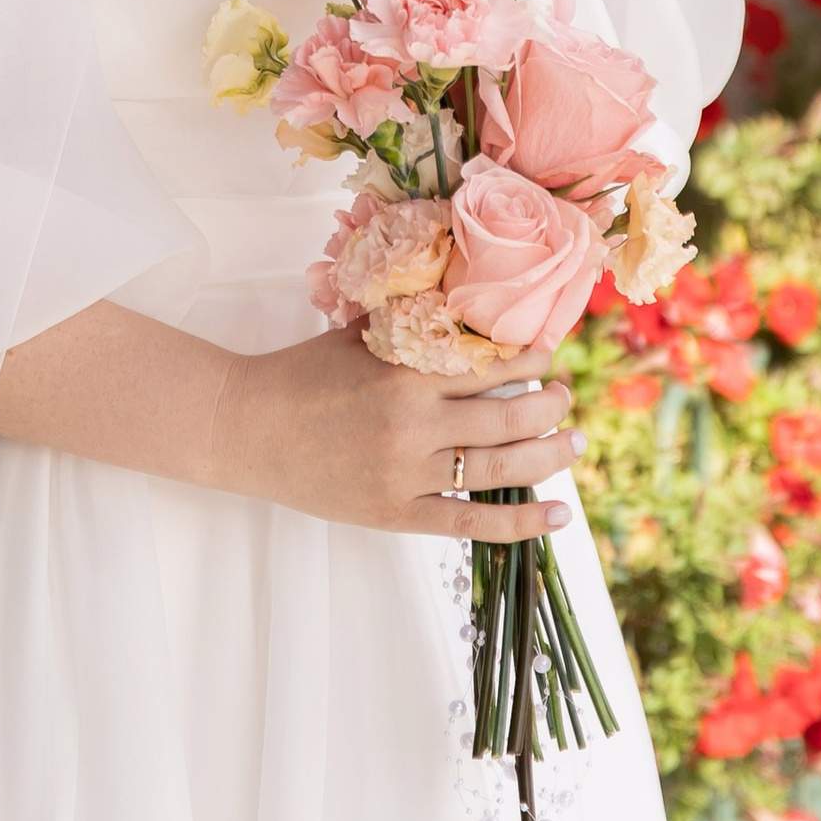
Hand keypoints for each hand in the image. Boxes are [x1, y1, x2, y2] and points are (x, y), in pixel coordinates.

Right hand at [207, 326, 580, 541]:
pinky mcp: (397, 514)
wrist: (247, 428)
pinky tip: (558, 516)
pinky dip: (520, 522)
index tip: (550, 355)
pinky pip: (471, 522)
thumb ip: (408, 321)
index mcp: (404, 373)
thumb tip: (461, 299)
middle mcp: (413, 424)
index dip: (529, 360)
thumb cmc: (302, 374)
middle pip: (507, 418)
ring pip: (500, 469)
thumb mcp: (357, 335)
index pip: (489, 365)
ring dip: (548, 455)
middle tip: (567, 398)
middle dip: (549, 406)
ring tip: (573, 443)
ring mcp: (407, 474)